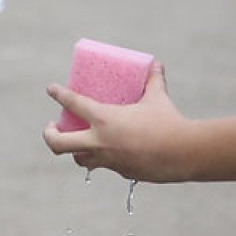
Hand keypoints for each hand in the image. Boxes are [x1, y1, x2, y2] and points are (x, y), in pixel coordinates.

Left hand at [42, 63, 192, 180]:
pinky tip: (114, 152)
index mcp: (104, 119)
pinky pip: (106, 166)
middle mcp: (100, 141)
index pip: (72, 103)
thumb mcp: (158, 98)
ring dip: (75, 151)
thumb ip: (153, 81)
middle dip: (49, 135)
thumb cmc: (169, 122)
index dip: (58, 94)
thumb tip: (156, 65)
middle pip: (58, 144)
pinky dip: (105, 159)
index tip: (51, 89)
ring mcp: (109, 159)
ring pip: (80, 159)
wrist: (186, 153)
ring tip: (77, 142)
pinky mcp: (122, 171)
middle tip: (51, 127)